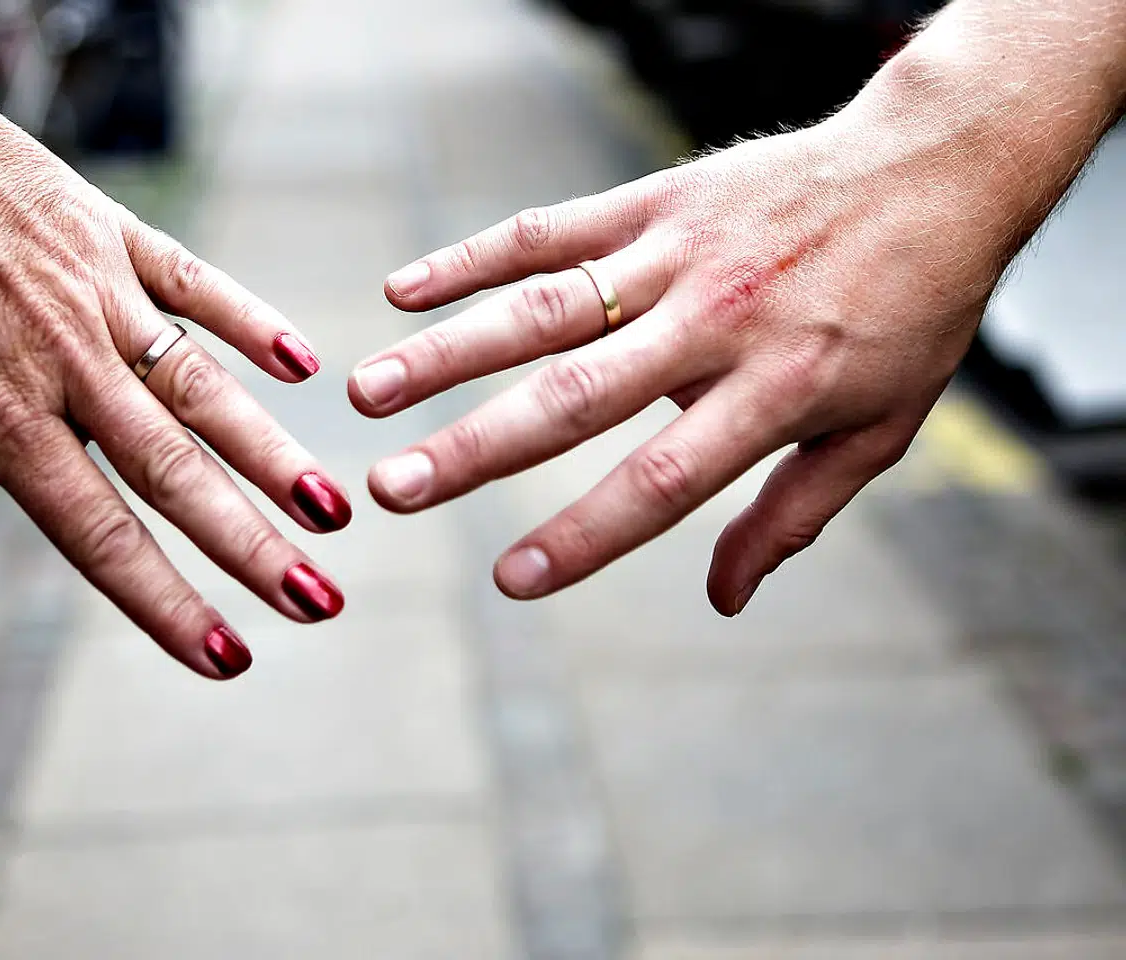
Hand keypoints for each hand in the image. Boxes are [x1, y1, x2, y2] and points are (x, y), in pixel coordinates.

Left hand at [0, 28, 348, 677]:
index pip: (99, 532)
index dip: (167, 603)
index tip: (228, 657)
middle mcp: (64, 361)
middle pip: (176, 472)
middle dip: (253, 546)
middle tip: (320, 600)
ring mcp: (98, 291)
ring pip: (204, 387)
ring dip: (273, 453)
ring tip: (334, 507)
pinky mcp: (112, 230)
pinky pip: (197, 282)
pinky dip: (253, 320)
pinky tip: (302, 363)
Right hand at [350, 117, 1005, 615]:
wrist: (935, 167)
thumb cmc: (909, 309)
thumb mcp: (879, 428)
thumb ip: (792, 514)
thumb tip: (725, 598)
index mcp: (775, 390)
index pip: (663, 478)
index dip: (585, 533)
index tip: (511, 580)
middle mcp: (715, 322)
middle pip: (576, 394)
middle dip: (474, 448)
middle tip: (393, 490)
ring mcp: (677, 254)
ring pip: (543, 307)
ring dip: (447, 351)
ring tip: (368, 393)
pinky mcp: (655, 199)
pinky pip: (548, 229)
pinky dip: (472, 259)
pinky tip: (404, 291)